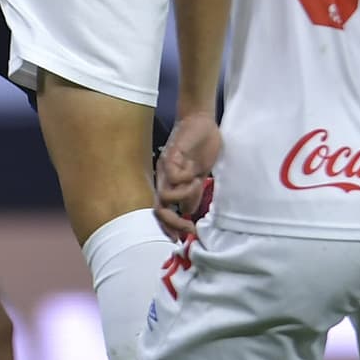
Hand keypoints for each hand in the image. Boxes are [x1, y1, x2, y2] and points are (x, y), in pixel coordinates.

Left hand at [155, 109, 220, 238]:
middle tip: (189, 229)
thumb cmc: (200, 147)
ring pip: (165, 195)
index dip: (169, 228)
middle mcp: (164, 177)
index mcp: (169, 183)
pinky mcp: (171, 155)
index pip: (161, 211)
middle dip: (172, 223)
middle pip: (157, 209)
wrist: (201, 121)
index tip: (183, 238)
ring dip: (184, 196)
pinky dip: (185, 180)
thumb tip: (188, 213)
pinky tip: (195, 173)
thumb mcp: (199, 175)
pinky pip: (172, 176)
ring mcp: (166, 167)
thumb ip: (193, 193)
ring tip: (196, 184)